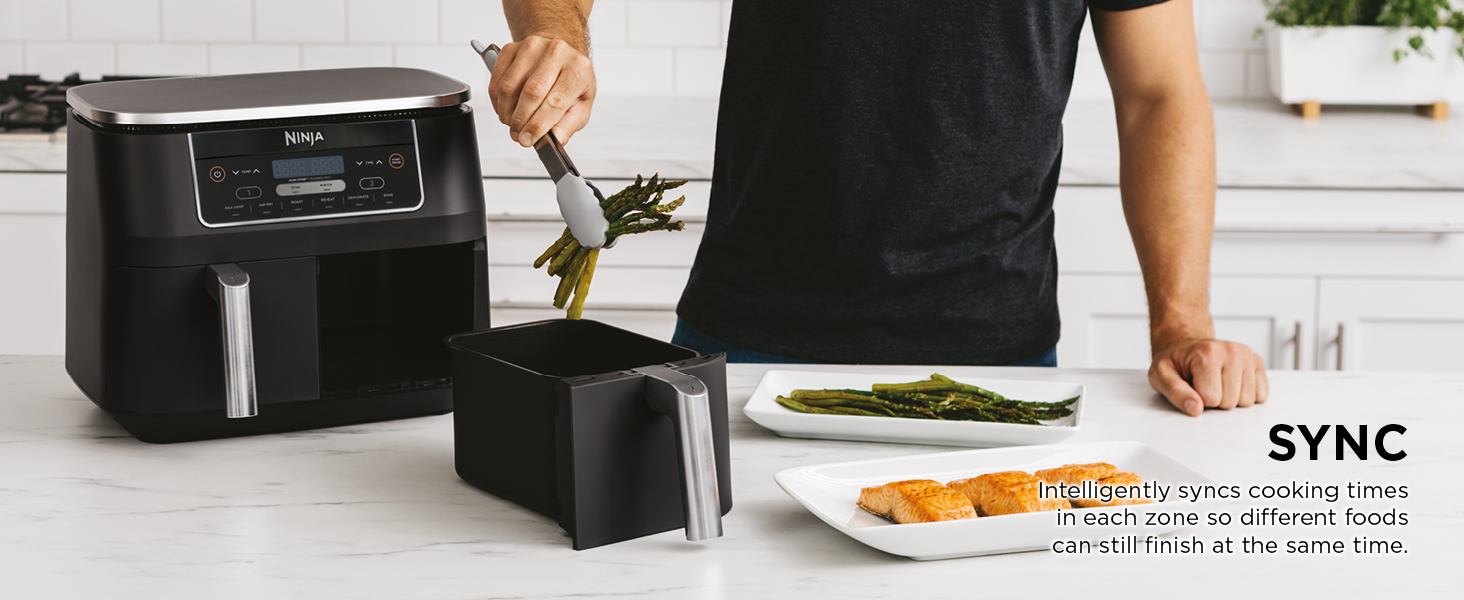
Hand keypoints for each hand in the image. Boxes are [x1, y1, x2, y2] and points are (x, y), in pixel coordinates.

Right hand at [487, 35, 595, 146]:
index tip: (527, 139)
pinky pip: (497, 79)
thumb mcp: (581, 106)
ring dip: (506, 111)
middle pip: (531, 93)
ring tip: (512, 123)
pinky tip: (506, 108)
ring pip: (509, 86)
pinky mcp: (512, 48)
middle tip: (518, 135)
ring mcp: (532, 47)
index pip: (555, 102)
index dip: (537, 125)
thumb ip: (568, 125)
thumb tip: (554, 139)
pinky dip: (497, 100)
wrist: (561, 56)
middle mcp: (556, 53)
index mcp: (578, 69)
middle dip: (520, 120)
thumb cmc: (571, 81)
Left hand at [1148, 338, 1268, 416]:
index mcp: (1208, 353)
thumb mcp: (1161, 375)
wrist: (1186, 346)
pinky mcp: (1257, 362)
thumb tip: (1195, 408)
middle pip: (1230, 402)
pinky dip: (1246, 394)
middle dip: (1215, 400)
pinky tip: (1231, 383)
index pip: (1211, 399)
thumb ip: (1175, 393)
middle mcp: (1232, 351)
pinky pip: (1261, 395)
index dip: (1198, 399)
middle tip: (1203, 384)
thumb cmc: (1175, 361)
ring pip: (1247, 401)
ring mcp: (1247, 356)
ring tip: (1216, 382)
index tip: (1192, 385)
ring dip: (1231, 398)